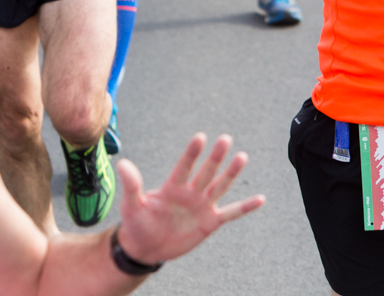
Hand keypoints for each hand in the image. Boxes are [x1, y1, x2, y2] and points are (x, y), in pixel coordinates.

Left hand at [113, 132, 264, 265]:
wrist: (146, 246)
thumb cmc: (137, 223)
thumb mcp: (131, 205)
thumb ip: (132, 185)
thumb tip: (122, 163)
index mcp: (173, 186)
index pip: (184, 166)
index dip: (192, 153)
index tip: (200, 137)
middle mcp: (190, 192)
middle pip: (206, 172)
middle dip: (215, 157)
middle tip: (225, 139)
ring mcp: (202, 206)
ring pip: (220, 186)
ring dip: (231, 173)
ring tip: (242, 157)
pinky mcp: (210, 222)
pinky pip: (231, 213)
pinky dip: (245, 207)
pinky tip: (261, 199)